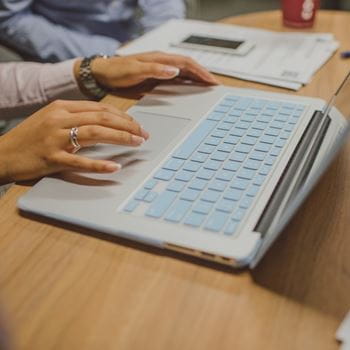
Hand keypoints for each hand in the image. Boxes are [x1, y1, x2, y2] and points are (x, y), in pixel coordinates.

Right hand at [0, 100, 148, 183]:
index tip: (137, 124)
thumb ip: (76, 117)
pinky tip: (115, 167)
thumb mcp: (52, 119)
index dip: (122, 116)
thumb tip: (105, 120)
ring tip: (137, 143)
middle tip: (144, 134)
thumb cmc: (30, 137)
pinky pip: (80, 161)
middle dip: (128, 126)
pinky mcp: (51, 158)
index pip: (100, 108)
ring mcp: (55, 138)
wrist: (3, 153)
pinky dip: (100, 164)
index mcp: (61, 107)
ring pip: (95, 134)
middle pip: (102, 118)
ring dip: (121, 138)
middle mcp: (59, 119)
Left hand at [74, 51, 218, 95]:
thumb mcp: (135, 70)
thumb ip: (155, 70)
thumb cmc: (117, 71)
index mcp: (159, 58)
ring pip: (183, 70)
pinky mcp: (156, 74)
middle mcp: (161, 61)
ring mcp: (159, 67)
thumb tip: (175, 70)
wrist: (103, 73)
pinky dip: (186, 80)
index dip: (200, 71)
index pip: (186, 62)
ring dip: (196, 77)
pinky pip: (176, 76)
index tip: (211, 81)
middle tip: (214, 85)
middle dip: (202, 74)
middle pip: (188, 66)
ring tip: (206, 86)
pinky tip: (189, 86)